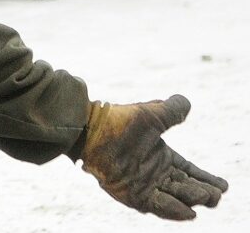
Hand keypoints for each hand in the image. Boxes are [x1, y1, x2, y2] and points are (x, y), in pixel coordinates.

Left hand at [79, 95, 227, 219]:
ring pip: (174, 197)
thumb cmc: (120, 119)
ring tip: (206, 198)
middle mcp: (155, 172)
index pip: (190, 172)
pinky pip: (155, 205)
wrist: (91, 128)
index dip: (207, 179)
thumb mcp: (152, 113)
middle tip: (216, 194)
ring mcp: (143, 184)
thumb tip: (186, 103)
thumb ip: (172, 110)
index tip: (224, 186)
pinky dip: (172, 210)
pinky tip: (188, 213)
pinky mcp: (131, 193)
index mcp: (162, 156)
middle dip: (203, 192)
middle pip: (186, 187)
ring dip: (191, 199)